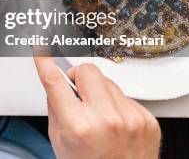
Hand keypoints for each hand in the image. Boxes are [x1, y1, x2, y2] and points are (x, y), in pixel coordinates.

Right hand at [34, 58, 160, 158]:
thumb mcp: (60, 140)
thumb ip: (57, 108)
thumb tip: (56, 81)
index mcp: (78, 125)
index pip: (55, 81)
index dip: (45, 61)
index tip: (41, 48)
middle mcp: (106, 119)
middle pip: (87, 70)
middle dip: (79, 77)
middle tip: (77, 92)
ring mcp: (130, 118)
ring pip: (108, 81)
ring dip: (100, 92)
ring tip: (100, 116)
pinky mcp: (146, 119)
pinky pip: (126, 97)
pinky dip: (118, 106)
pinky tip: (116, 124)